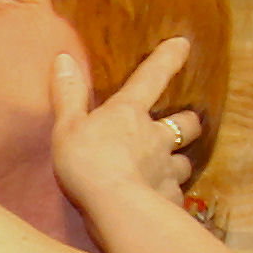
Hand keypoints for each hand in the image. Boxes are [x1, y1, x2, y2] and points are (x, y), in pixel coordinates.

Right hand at [43, 33, 204, 226]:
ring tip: (168, 170)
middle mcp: (156, 137)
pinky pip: (175, 195)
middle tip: (184, 126)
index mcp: (129, 114)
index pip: (152, 77)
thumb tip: (64, 57)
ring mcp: (167, 169)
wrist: (115, 208)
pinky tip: (160, 203)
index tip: (182, 44)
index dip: (167, 59)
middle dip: (188, 123)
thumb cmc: (87, 164)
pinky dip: (169, 196)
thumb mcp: (67, 128)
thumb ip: (68, 95)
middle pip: (187, 124)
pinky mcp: (170, 197)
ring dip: (178, 163)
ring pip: (185, 162)